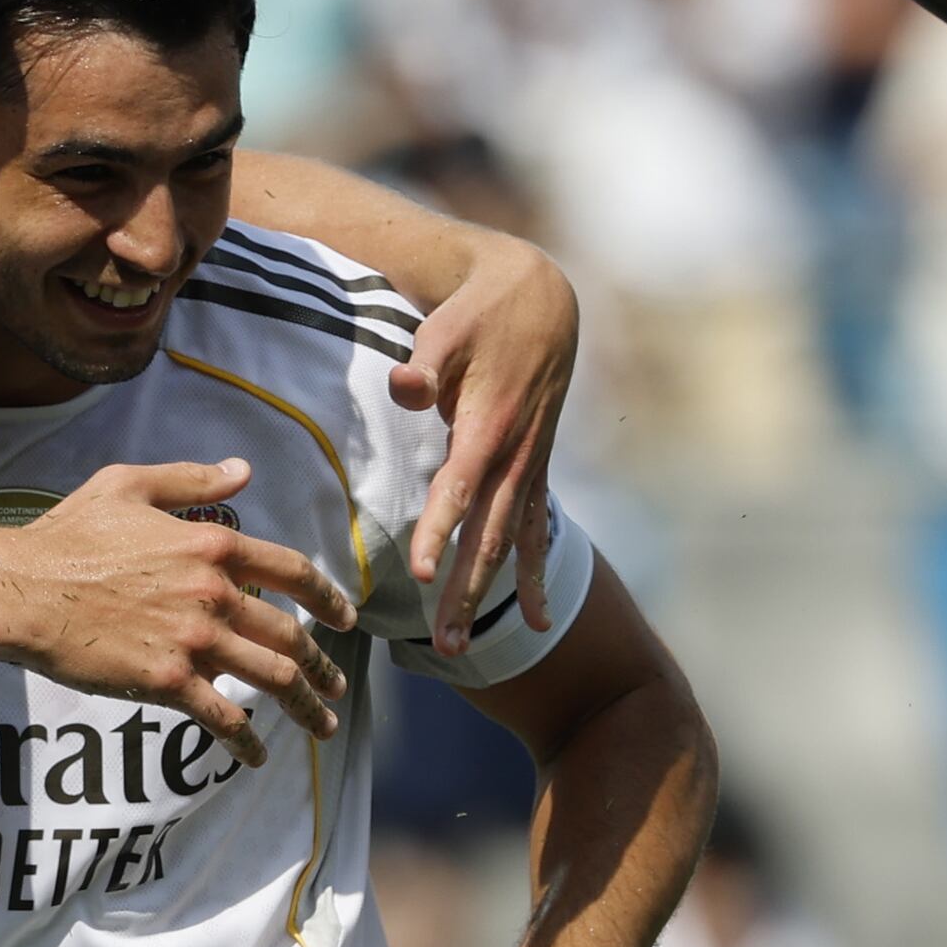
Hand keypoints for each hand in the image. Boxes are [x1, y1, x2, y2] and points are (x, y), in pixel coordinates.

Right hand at [0, 458, 354, 763]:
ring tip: (322, 723)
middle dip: (323, 666)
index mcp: (212, 544)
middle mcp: (215, 594)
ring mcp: (195, 641)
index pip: (292, 571)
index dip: (327, 597)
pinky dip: (248, 742)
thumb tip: (243, 471)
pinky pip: (224, 720)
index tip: (347, 617)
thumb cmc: (67, 536)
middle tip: (337, 686)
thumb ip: (191, 479)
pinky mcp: (169, 682)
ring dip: (305, 706)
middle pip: (290, 635)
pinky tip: (258, 757)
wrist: (23, 592)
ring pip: (272, 679)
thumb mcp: (128, 486)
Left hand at [394, 235, 576, 652]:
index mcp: (490, 425)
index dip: (440, 531)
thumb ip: (426, 361)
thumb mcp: (449, 325)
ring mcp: (530, 466)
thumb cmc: (482, 312)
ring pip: (509, 543)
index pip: (460, 488)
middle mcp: (516, 456)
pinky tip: (539, 619)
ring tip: (461, 648)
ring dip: (489, 596)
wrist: (542, 298)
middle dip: (465, 590)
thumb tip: (404, 386)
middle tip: (442, 643)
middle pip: (488, 534)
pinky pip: (535, 530)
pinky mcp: (535, 468)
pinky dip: (534, 575)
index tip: (421, 573)